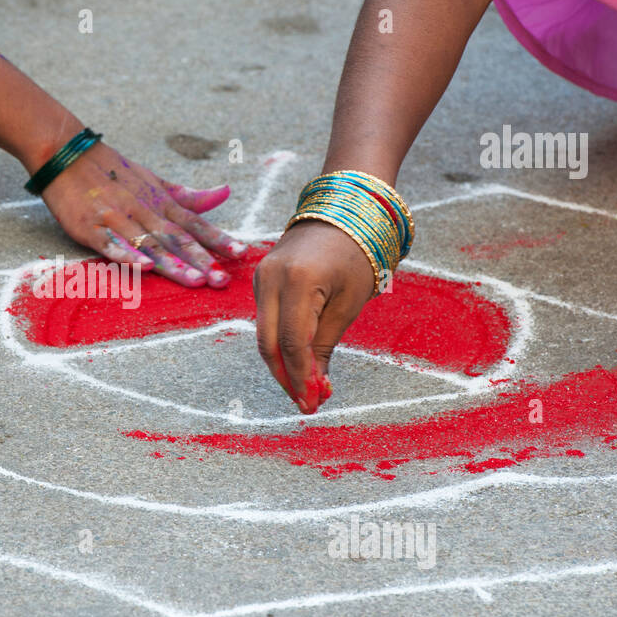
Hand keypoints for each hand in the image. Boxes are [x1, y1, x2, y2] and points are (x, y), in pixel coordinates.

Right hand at [39, 144, 246, 286]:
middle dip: (202, 260)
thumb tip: (226, 193)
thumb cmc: (113, 172)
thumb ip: (189, 196)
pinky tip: (143, 268)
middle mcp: (143, 211)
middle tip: (223, 281)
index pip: (195, 224)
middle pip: (177, 239)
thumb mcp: (156, 182)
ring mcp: (117, 219)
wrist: (67, 154)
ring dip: (173, 264)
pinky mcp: (91, 228)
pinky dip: (128, 256)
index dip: (219, 239)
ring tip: (195, 281)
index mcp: (160, 202)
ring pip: (150, 245)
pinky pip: (111, 245)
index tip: (242, 254)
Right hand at [253, 220, 374, 412]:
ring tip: (307, 388)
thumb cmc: (356, 255)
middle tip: (307, 403)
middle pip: (268, 343)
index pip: (292, 342)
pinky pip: (266, 321)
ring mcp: (261, 278)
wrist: (342, 212)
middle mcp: (270, 278)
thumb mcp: (347, 304)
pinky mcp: (261, 281)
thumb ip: (324, 345)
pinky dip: (280, 345)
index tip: (314, 403)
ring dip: (283, 365)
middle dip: (287, 377)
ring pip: (264, 335)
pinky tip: (298, 363)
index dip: (301, 377)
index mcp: (298, 280)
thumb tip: (315, 386)